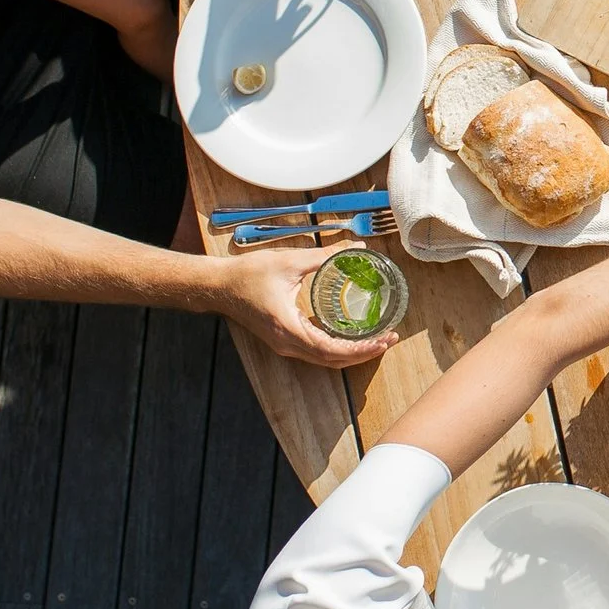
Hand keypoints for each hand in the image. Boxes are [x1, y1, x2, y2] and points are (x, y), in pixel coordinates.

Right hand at [212, 242, 395, 367]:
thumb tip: (357, 249)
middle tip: (389, 339)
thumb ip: (325, 256)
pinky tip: (354, 337)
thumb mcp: (290, 261)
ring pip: (324, 359)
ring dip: (352, 354)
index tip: (382, 341)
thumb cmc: (248, 275)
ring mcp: (285, 345)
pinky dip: (338, 349)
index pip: (330, 350)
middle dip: (364, 353)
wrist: (219, 286)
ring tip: (378, 340)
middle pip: (332, 360)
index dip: (359, 349)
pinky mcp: (284, 340)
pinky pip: (316, 351)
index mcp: (289, 329)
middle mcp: (288, 344)